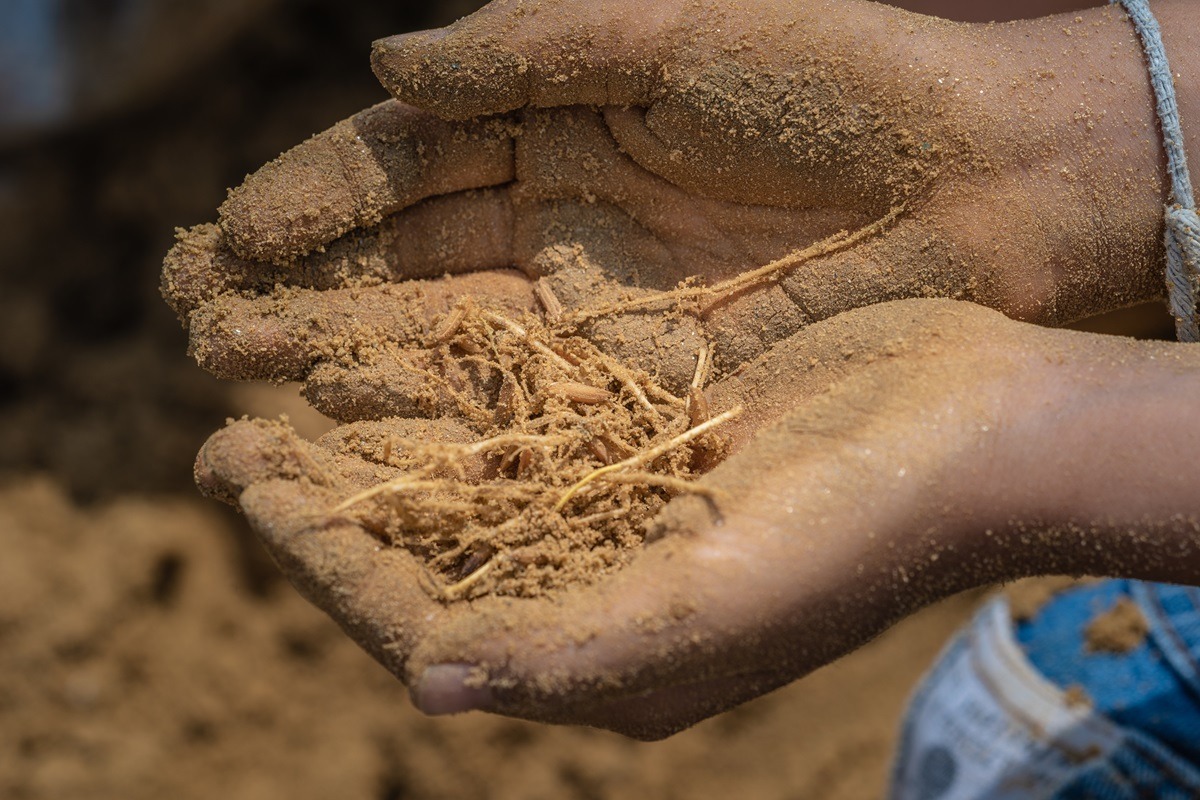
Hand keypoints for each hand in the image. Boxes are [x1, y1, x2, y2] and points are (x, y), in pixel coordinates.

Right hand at [164, 0, 1170, 423]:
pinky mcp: (646, 374)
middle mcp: (563, 216)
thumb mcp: (675, 34)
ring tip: (253, 382)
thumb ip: (532, 46)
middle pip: (412, 254)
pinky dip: (451, 410)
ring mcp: (599, 302)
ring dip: (356, 357)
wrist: (978, 186)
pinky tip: (374, 431)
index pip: (411, 158)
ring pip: (453, 330)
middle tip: (207, 323)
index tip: (233, 233)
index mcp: (560, 117)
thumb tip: (388, 63)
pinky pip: (527, 391)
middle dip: (312, 287)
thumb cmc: (839, 82)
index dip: (321, 193)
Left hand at [193, 299, 1067, 739]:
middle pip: (430, 550)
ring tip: (288, 387)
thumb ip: (566, 652)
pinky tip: (404, 350)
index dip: (323, 554)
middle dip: (331, 498)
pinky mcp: (659, 441)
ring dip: (381, 438)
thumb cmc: (857, 529)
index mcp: (608, 654)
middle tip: (231, 439)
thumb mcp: (708, 605)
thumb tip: (423, 686)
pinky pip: (531, 422)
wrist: (978, 432)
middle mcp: (606, 589)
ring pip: (469, 482)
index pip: (425, 615)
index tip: (239, 483)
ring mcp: (631, 512)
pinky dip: (460, 392)